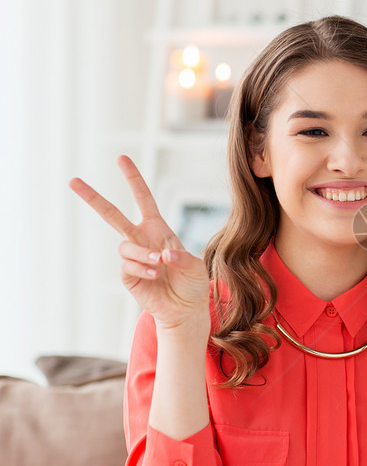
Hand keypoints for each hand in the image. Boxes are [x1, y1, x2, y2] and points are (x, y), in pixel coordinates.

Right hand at [70, 156, 209, 332]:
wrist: (185, 307)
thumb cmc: (192, 282)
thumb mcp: (195, 266)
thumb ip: (181, 258)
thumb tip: (162, 254)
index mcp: (158, 228)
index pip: (143, 198)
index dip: (133, 179)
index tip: (121, 158)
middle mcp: (141, 239)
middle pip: (112, 215)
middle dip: (93, 198)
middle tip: (73, 181)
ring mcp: (133, 257)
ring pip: (124, 246)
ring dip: (141, 253)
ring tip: (159, 262)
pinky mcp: (128, 275)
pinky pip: (127, 266)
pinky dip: (141, 268)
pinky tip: (154, 274)